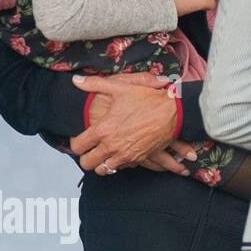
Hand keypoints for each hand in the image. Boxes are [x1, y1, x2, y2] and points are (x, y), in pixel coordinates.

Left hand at [69, 73, 190, 174]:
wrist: (175, 111)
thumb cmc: (149, 100)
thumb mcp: (121, 87)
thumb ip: (95, 84)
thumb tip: (76, 80)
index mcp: (103, 130)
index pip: (77, 147)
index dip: (75, 144)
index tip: (80, 139)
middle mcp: (112, 146)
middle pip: (87, 163)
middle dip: (86, 157)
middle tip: (90, 149)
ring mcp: (126, 155)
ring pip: (103, 170)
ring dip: (102, 163)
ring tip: (105, 153)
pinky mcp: (140, 158)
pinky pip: (122, 168)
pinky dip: (120, 163)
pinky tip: (122, 153)